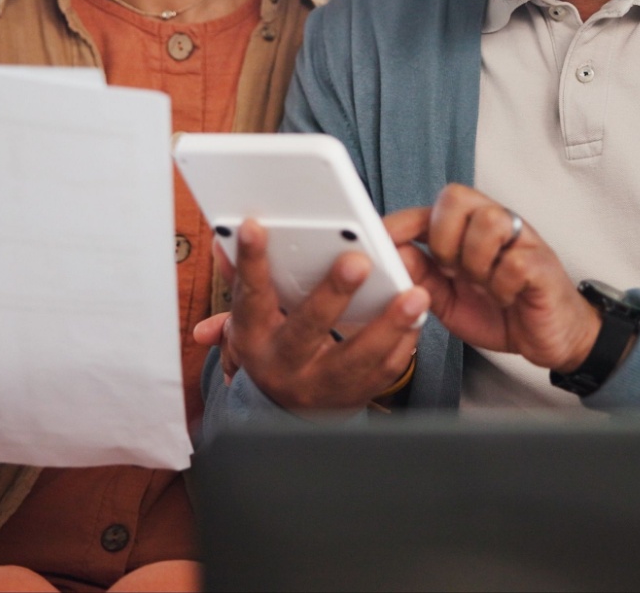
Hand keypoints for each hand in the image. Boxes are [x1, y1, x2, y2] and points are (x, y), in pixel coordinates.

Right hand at [192, 219, 428, 412]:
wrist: (287, 414)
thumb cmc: (272, 349)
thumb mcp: (250, 320)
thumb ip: (242, 280)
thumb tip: (221, 241)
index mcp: (254, 338)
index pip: (251, 296)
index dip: (251, 263)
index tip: (255, 226)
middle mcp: (283, 364)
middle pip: (307, 328)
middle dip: (333, 294)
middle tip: (357, 261)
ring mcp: (319, 384)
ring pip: (356, 356)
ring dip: (388, 324)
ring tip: (414, 295)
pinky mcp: (353, 396)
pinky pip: (382, 372)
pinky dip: (403, 345)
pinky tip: (417, 319)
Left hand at [387, 185, 599, 373]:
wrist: (550, 337)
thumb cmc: (502, 311)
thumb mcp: (448, 298)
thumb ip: (421, 276)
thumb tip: (392, 255)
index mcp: (469, 230)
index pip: (433, 207)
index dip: (404, 221)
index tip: (380, 238)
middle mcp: (497, 226)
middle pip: (458, 198)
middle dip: (444, 239)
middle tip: (451, 270)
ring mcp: (522, 242)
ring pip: (489, 221)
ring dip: (475, 261)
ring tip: (483, 285)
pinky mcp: (542, 265)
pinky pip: (514, 262)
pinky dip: (502, 285)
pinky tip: (505, 297)